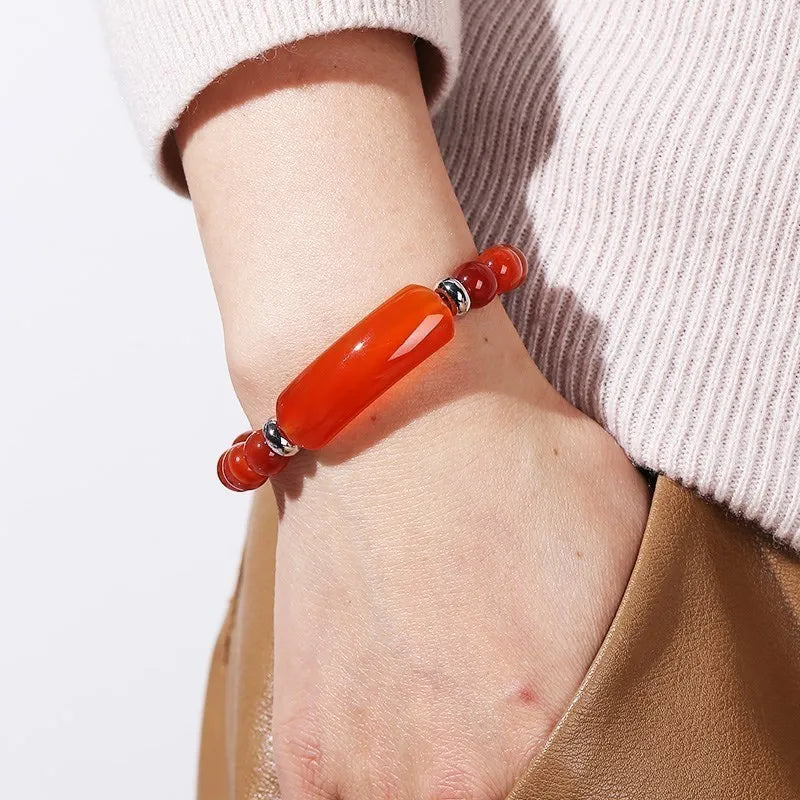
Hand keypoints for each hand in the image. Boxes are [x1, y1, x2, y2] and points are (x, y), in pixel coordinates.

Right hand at [267, 307, 647, 797]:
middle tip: (479, 702)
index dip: (557, 759)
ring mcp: (364, 764)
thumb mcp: (628, 551)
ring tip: (427, 688)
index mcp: (546, 732)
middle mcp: (453, 775)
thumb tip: (611, 699)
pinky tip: (380, 690)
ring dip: (420, 768)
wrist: (387, 409)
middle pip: (487, 797)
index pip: (566, 791)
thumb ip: (624, 659)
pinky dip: (365, 755)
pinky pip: (341, 792)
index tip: (536, 721)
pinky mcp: (303, 739)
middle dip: (487, 762)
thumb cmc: (505, 457)